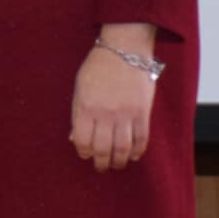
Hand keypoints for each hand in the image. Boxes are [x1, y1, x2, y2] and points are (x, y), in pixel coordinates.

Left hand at [71, 24, 157, 171]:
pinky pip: (142, 139)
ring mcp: (126, 114)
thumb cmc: (97, 68)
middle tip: (101, 167)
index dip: (83, 152)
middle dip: (101, 163)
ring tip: (117, 165)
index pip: (83, 141)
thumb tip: (75, 139)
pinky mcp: (143, 113)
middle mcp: (105, 114)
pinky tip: (134, 156)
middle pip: (103, 149)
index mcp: (86, 107)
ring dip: (119, 161)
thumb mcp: (80, 89)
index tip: (85, 155)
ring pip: (123, 149)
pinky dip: (138, 151)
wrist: (124, 50)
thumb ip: (78, 115)